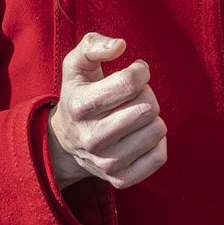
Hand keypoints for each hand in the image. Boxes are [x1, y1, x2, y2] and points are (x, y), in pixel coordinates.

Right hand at [48, 33, 167, 189]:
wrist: (64, 143)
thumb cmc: (79, 94)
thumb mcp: (76, 64)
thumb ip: (94, 45)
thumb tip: (119, 45)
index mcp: (79, 105)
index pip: (129, 83)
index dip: (141, 71)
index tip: (136, 72)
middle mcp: (91, 138)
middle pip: (148, 108)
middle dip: (147, 95)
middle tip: (134, 97)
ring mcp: (105, 162)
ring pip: (157, 131)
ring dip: (152, 118)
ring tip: (136, 116)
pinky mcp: (120, 179)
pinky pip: (159, 157)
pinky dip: (156, 143)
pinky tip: (141, 136)